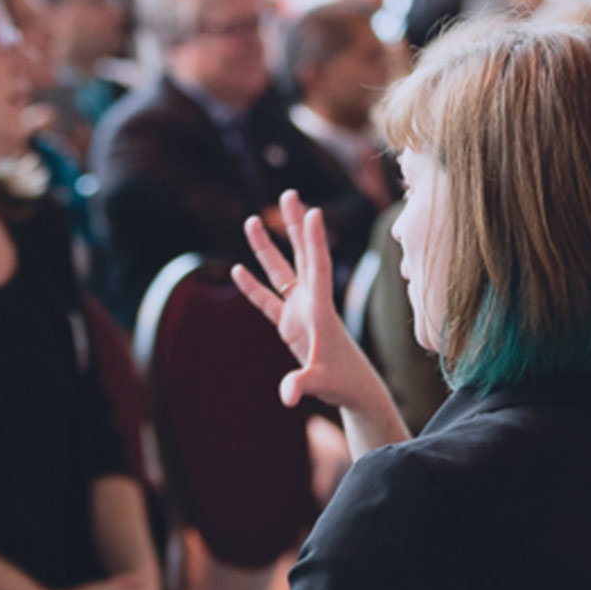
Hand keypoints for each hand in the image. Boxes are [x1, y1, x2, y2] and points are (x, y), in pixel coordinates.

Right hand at [230, 190, 378, 411]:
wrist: (353, 389)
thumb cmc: (341, 383)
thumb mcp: (319, 381)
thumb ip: (301, 383)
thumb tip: (286, 395)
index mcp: (321, 310)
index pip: (319, 267)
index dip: (315, 240)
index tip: (313, 211)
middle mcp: (311, 303)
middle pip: (302, 256)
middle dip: (294, 226)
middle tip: (288, 194)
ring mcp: (299, 312)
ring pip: (281, 272)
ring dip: (267, 248)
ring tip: (252, 220)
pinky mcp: (290, 325)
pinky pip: (268, 301)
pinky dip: (253, 286)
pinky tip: (238, 269)